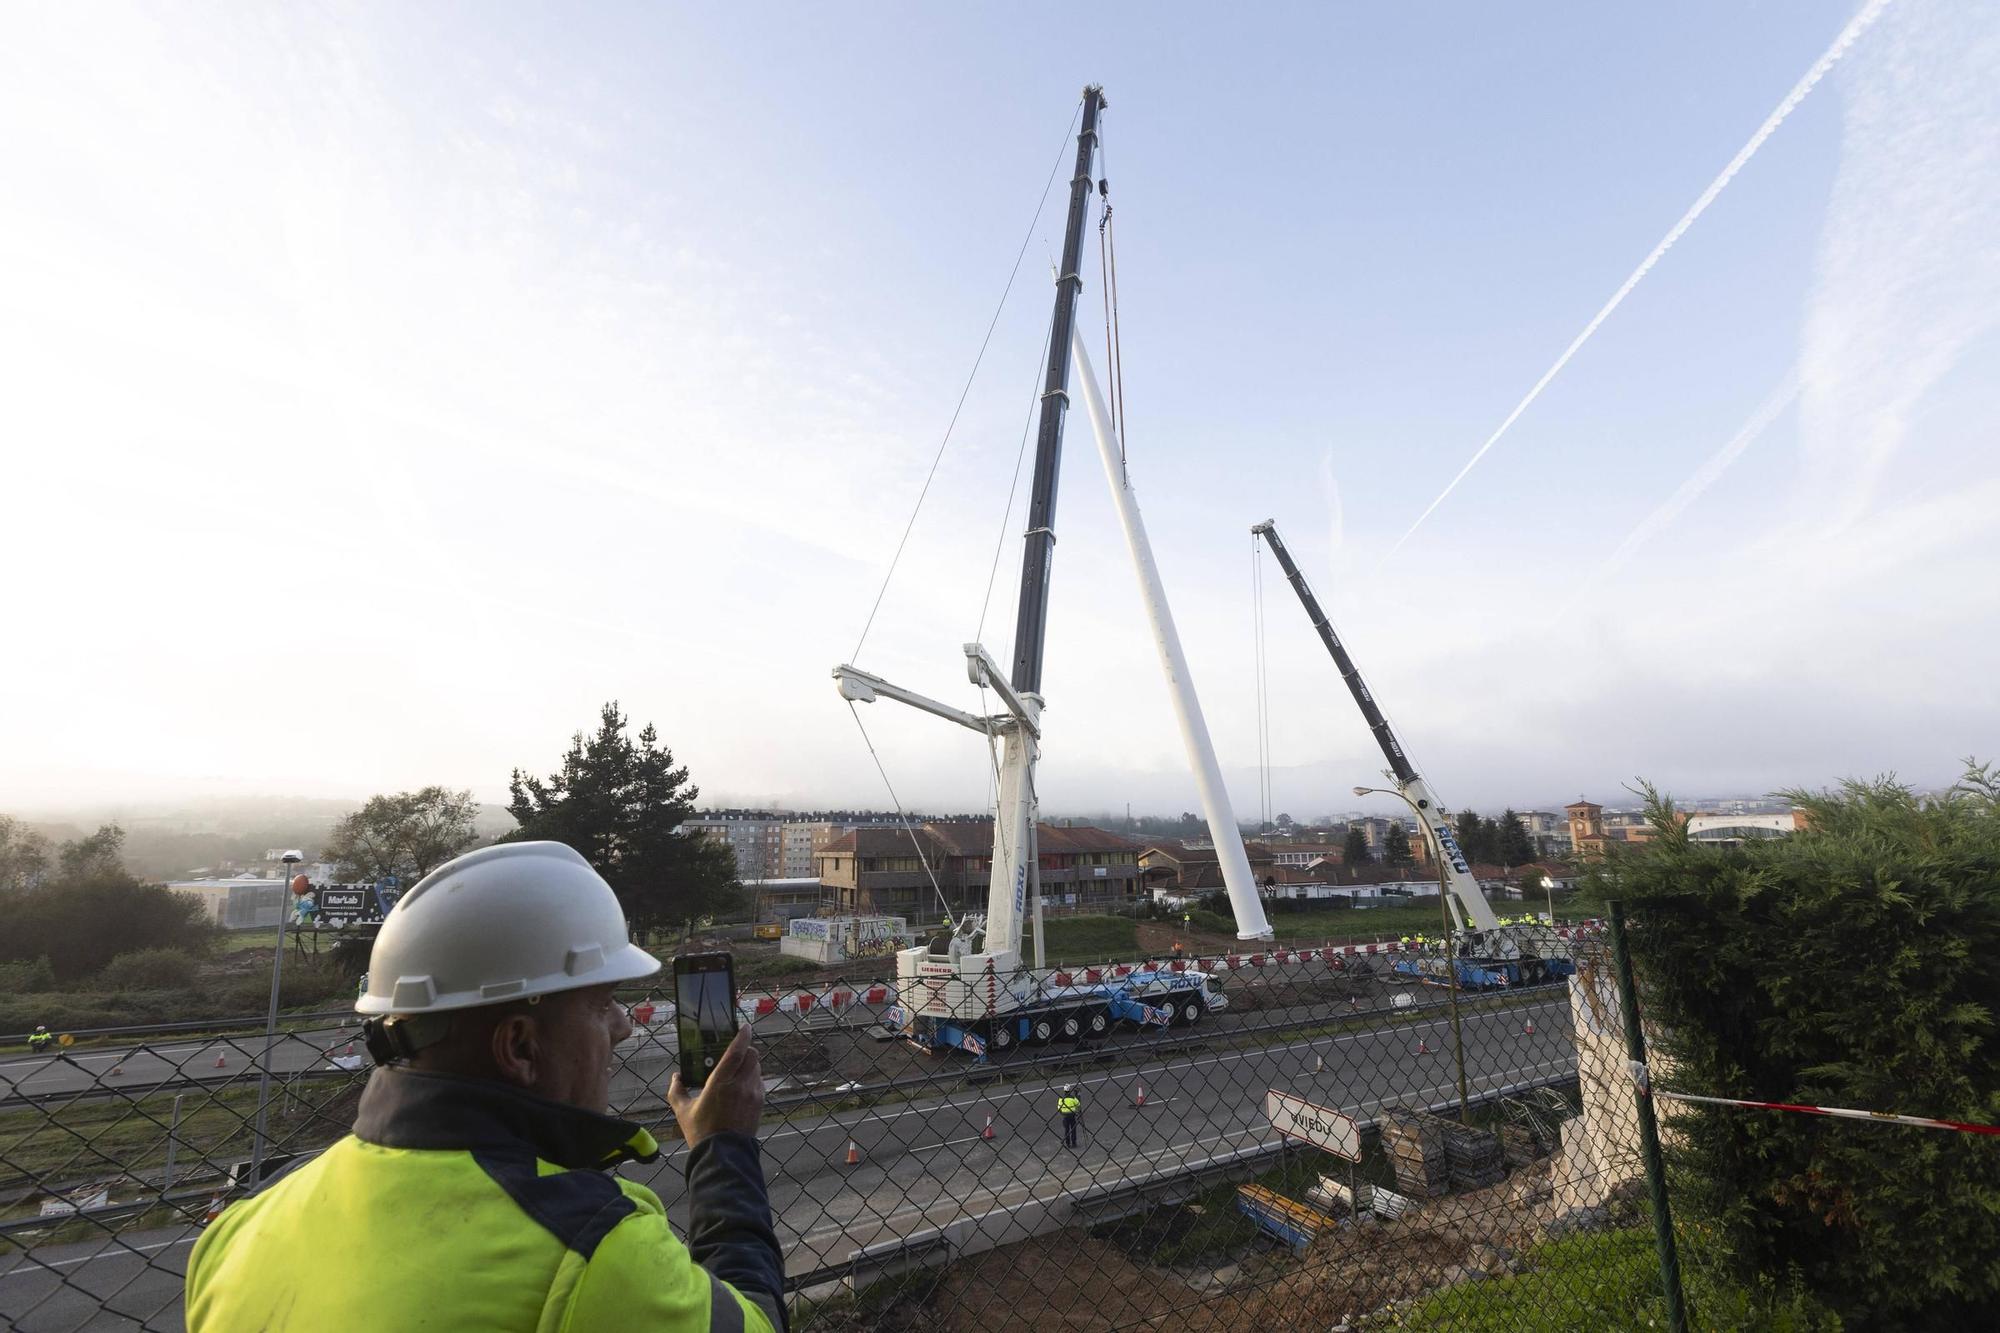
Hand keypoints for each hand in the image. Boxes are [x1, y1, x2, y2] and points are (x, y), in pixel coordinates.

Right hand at [668, 1025, 762, 1148]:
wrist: (722, 1155)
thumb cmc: (701, 1132)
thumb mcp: (683, 1111)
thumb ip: (677, 1090)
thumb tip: (676, 1077)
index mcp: (721, 1083)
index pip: (737, 1051)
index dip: (742, 1036)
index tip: (745, 1027)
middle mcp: (740, 1085)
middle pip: (752, 1055)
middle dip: (746, 1050)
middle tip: (737, 1052)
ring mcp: (752, 1094)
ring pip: (757, 1068)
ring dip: (750, 1065)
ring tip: (737, 1071)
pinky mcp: (760, 1103)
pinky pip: (759, 1082)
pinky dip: (753, 1079)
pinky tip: (742, 1088)